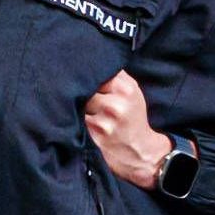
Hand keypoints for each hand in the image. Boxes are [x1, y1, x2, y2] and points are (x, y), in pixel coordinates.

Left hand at [84, 71, 171, 189]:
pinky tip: (80, 121)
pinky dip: (75, 120)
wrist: (140, 151)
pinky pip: (76, 121)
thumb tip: (89, 62)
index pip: (95, 72)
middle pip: (83, 89)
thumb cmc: (133, 117)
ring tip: (82, 109)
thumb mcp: (132, 92)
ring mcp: (103, 123)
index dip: (87, 75)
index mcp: (125, 89)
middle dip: (80, 91)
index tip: (83, 78)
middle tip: (79, 93)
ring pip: (77, 105)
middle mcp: (115, 106)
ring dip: (75, 106)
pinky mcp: (93, 138)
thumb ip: (115, 76)